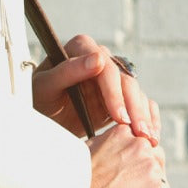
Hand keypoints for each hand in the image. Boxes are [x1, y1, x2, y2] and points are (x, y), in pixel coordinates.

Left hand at [32, 34, 159, 145]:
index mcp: (82, 48)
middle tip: (139, 132)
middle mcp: (99, 59)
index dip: (114, 92)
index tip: (119, 117)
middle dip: (133, 108)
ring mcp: (110, 79)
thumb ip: (67, 71)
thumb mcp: (45, 87)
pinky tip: (151, 136)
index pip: (105, 67)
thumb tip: (98, 59)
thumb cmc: (36, 99)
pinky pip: (138, 104)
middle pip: (125, 80)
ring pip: (135, 93)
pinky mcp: (118, 97)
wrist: (38, 119)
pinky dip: (147, 119)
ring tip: (147, 139)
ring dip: (143, 116)